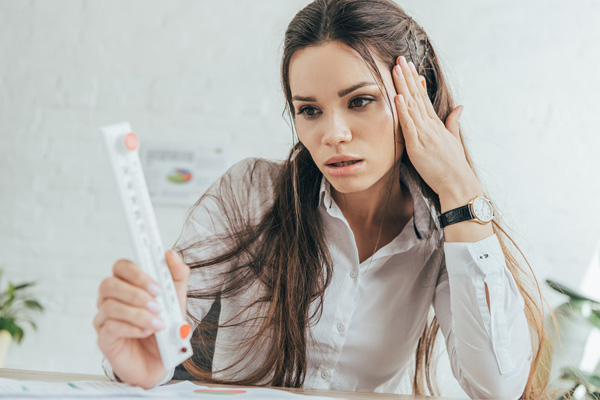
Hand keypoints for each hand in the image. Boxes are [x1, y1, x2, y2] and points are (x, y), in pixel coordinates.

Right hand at [93, 250, 189, 388]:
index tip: (157, 284)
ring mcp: (105, 318)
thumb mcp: (178, 299)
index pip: (121, 266)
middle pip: (109, 284)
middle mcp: (112, 298)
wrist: (162, 361)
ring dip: (138, 314)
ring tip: (158, 323)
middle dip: (135, 293)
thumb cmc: (165, 327)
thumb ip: (177, 275)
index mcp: (128, 285)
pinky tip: (146, 332)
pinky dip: (132, 328)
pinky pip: (110, 327)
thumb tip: (170, 254)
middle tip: (158, 304)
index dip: (136, 272)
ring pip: (109, 306)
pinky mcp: (104, 338)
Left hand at [392, 55, 481, 202]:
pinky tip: (397, 97)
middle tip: (400, 59)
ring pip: (412, 106)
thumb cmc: (454, 166)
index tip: (409, 66)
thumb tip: (459, 107)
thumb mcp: (454, 141)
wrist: (458, 184)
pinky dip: (403, 111)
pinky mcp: (418, 146)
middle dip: (408, 77)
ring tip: (397, 70)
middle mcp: (430, 126)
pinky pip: (409, 125)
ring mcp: (424, 135)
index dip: (415, 81)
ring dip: (403, 87)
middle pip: (417, 96)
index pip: (423, 98)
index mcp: (436, 124)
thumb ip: (453, 123)